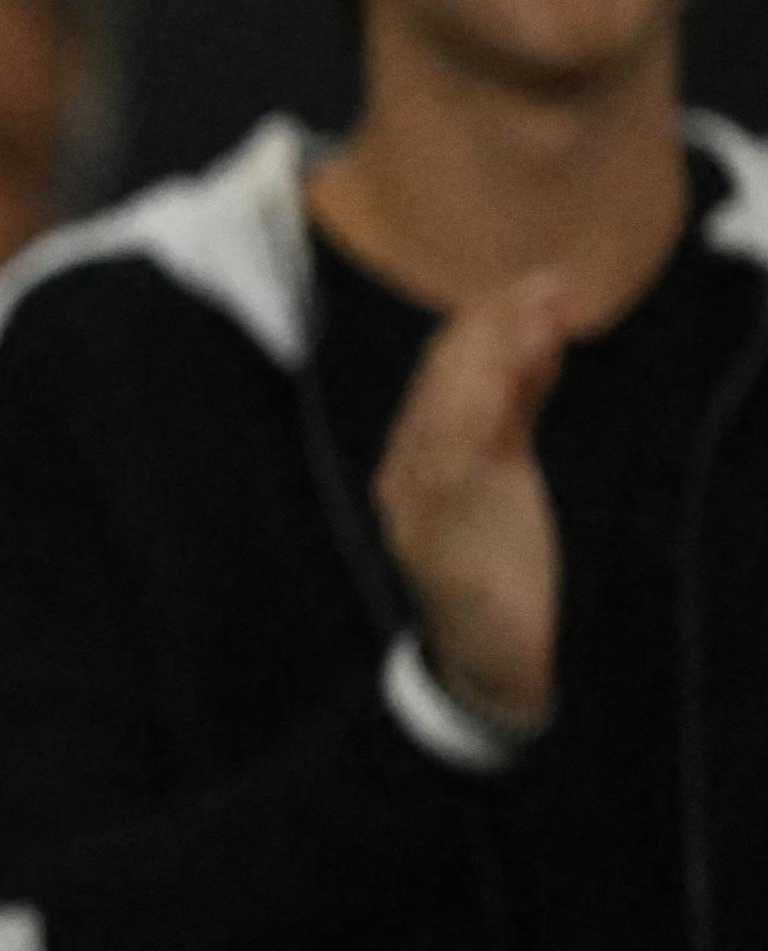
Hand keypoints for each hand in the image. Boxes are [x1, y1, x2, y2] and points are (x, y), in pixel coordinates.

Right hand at [376, 271, 567, 733]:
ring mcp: (418, 512)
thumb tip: (540, 326)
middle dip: (492, 330)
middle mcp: (405, 480)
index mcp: (418, 461)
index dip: (485, 325)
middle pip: (439, 387)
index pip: (441, 376)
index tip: (537, 284)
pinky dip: (484, 413)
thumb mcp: (510, 472)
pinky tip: (515, 378)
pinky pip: (455, 467)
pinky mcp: (442, 543)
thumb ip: (515, 406)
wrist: (495, 666)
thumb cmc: (504, 568)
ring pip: (444, 417)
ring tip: (539, 314)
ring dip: (494, 359)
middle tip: (545, 285)